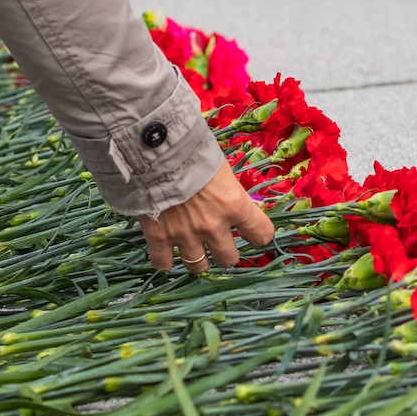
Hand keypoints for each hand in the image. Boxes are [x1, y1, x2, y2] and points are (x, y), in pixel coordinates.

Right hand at [137, 161, 274, 273]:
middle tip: (216, 239)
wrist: (155, 149)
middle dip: (224, 251)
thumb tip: (252, 203)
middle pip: (228, 259)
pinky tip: (165, 251)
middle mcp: (213, 227)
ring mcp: (185, 235)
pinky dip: (164, 260)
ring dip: (197, 258)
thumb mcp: (222, 168)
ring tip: (191, 246)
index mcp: (235, 206)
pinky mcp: (159, 237)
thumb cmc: (193, 151)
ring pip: (198, 266)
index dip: (258, 234)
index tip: (251, 231)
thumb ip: (234, 191)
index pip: (261, 235)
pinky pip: (163, 263)